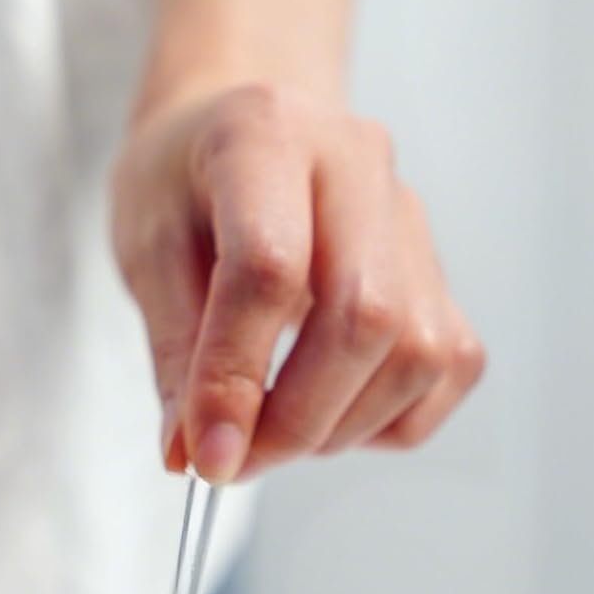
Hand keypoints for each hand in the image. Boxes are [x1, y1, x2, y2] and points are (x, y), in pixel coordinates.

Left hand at [112, 84, 485, 482]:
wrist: (238, 133)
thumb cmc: (187, 187)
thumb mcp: (147, 252)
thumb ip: (175, 354)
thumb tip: (195, 456)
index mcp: (266, 134)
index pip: (268, 270)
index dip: (235, 378)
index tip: (207, 457)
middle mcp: (357, 164)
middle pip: (365, 318)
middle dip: (298, 420)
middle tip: (237, 460)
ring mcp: (412, 219)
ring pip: (417, 355)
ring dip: (342, 425)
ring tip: (276, 429)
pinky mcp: (441, 272)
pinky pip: (446, 371)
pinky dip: (389, 418)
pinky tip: (331, 407)